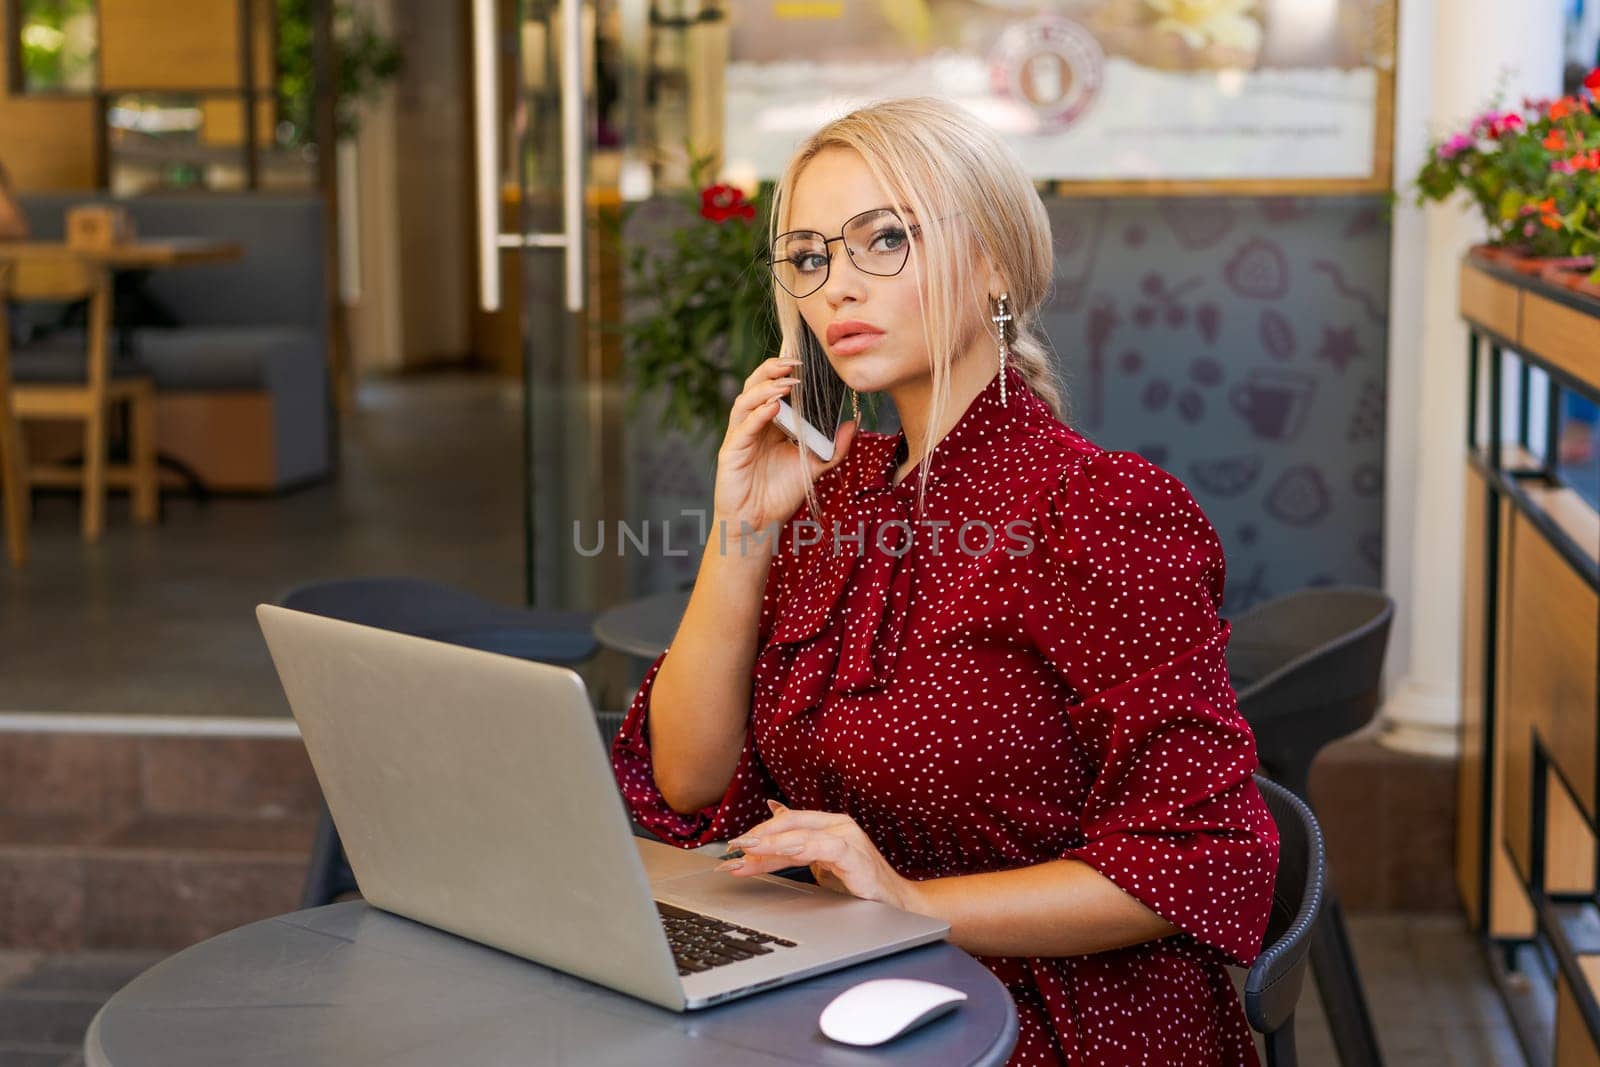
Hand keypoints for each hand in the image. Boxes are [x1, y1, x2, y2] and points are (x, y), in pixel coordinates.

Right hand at [712, 357, 856, 544]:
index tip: (806, 362)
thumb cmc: (780, 494)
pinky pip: (743, 427)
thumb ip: (835, 447)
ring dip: (766, 388)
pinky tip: (773, 406)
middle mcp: (752, 425)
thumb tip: (854, 422)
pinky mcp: (730, 451)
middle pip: (755, 386)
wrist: (759, 524)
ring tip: (789, 382)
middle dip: (772, 370)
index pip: (772, 387)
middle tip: (795, 362)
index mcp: (769, 424)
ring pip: (746, 401)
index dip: (784, 371)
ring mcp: (739, 436)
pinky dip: (757, 414)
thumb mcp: (815, 466)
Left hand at [716, 800, 925, 913]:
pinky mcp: (856, 857)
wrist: (898, 905)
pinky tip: (783, 854)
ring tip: (747, 852)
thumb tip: (772, 811)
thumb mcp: (821, 863)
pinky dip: (802, 848)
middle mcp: (838, 826)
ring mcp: (849, 839)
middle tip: (732, 849)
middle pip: (790, 824)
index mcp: (828, 825)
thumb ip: (796, 844)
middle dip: (758, 837)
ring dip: (771, 843)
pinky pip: (825, 847)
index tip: (732, 849)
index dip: (758, 833)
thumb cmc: (860, 885)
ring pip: (802, 833)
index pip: (786, 822)